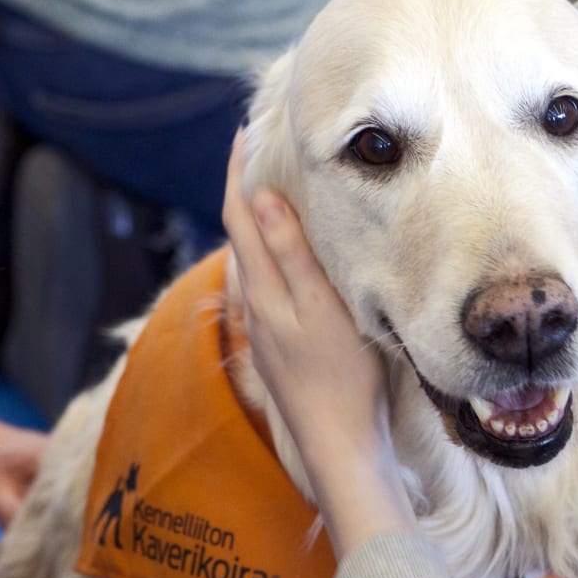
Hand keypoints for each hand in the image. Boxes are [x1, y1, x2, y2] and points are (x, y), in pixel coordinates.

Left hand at [222, 134, 415, 557]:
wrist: (338, 445)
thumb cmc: (340, 377)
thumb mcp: (321, 307)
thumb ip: (291, 254)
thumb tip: (262, 197)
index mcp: (263, 289)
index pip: (239, 215)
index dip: (238, 172)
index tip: (245, 132)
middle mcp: (257, 305)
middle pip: (241, 233)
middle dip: (245, 189)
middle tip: (259, 149)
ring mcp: (268, 328)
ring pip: (253, 260)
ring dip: (257, 221)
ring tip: (273, 190)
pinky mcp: (283, 345)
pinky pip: (269, 283)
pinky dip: (272, 253)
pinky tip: (288, 257)